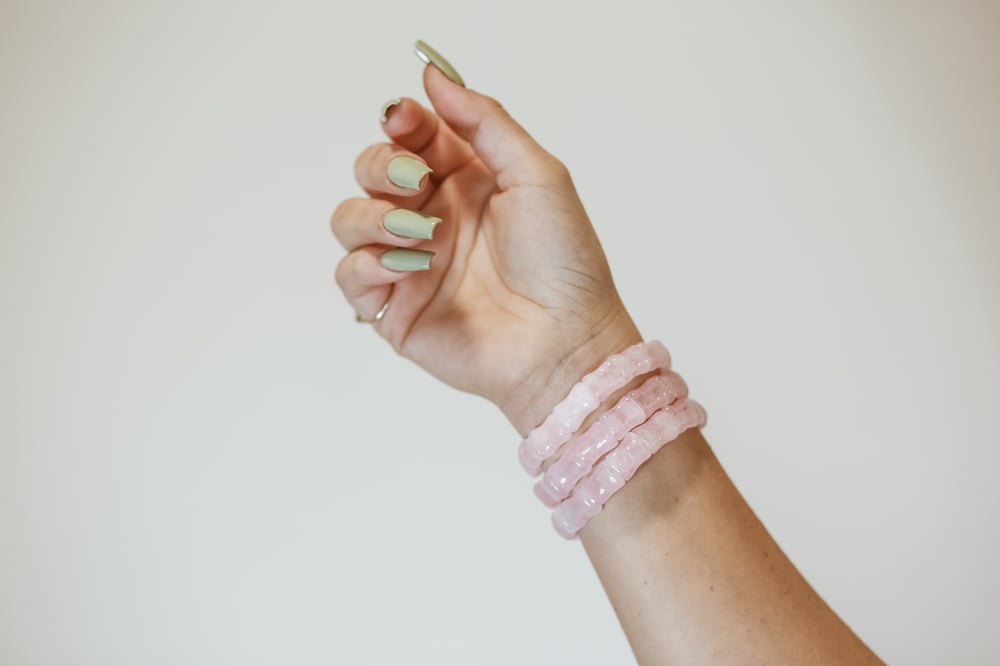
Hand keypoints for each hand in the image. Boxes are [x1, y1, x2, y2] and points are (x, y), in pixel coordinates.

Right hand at [331, 64, 639, 433]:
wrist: (565, 341)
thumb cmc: (564, 262)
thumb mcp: (536, 175)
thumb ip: (485, 122)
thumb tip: (435, 75)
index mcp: (466, 180)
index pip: (412, 135)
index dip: (400, 120)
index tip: (404, 119)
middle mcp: (432, 216)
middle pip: (371, 170)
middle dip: (383, 166)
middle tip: (418, 184)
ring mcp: (409, 263)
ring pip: (350, 218)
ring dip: (373, 216)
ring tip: (421, 235)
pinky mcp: (394, 308)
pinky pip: (349, 274)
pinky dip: (366, 263)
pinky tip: (407, 267)